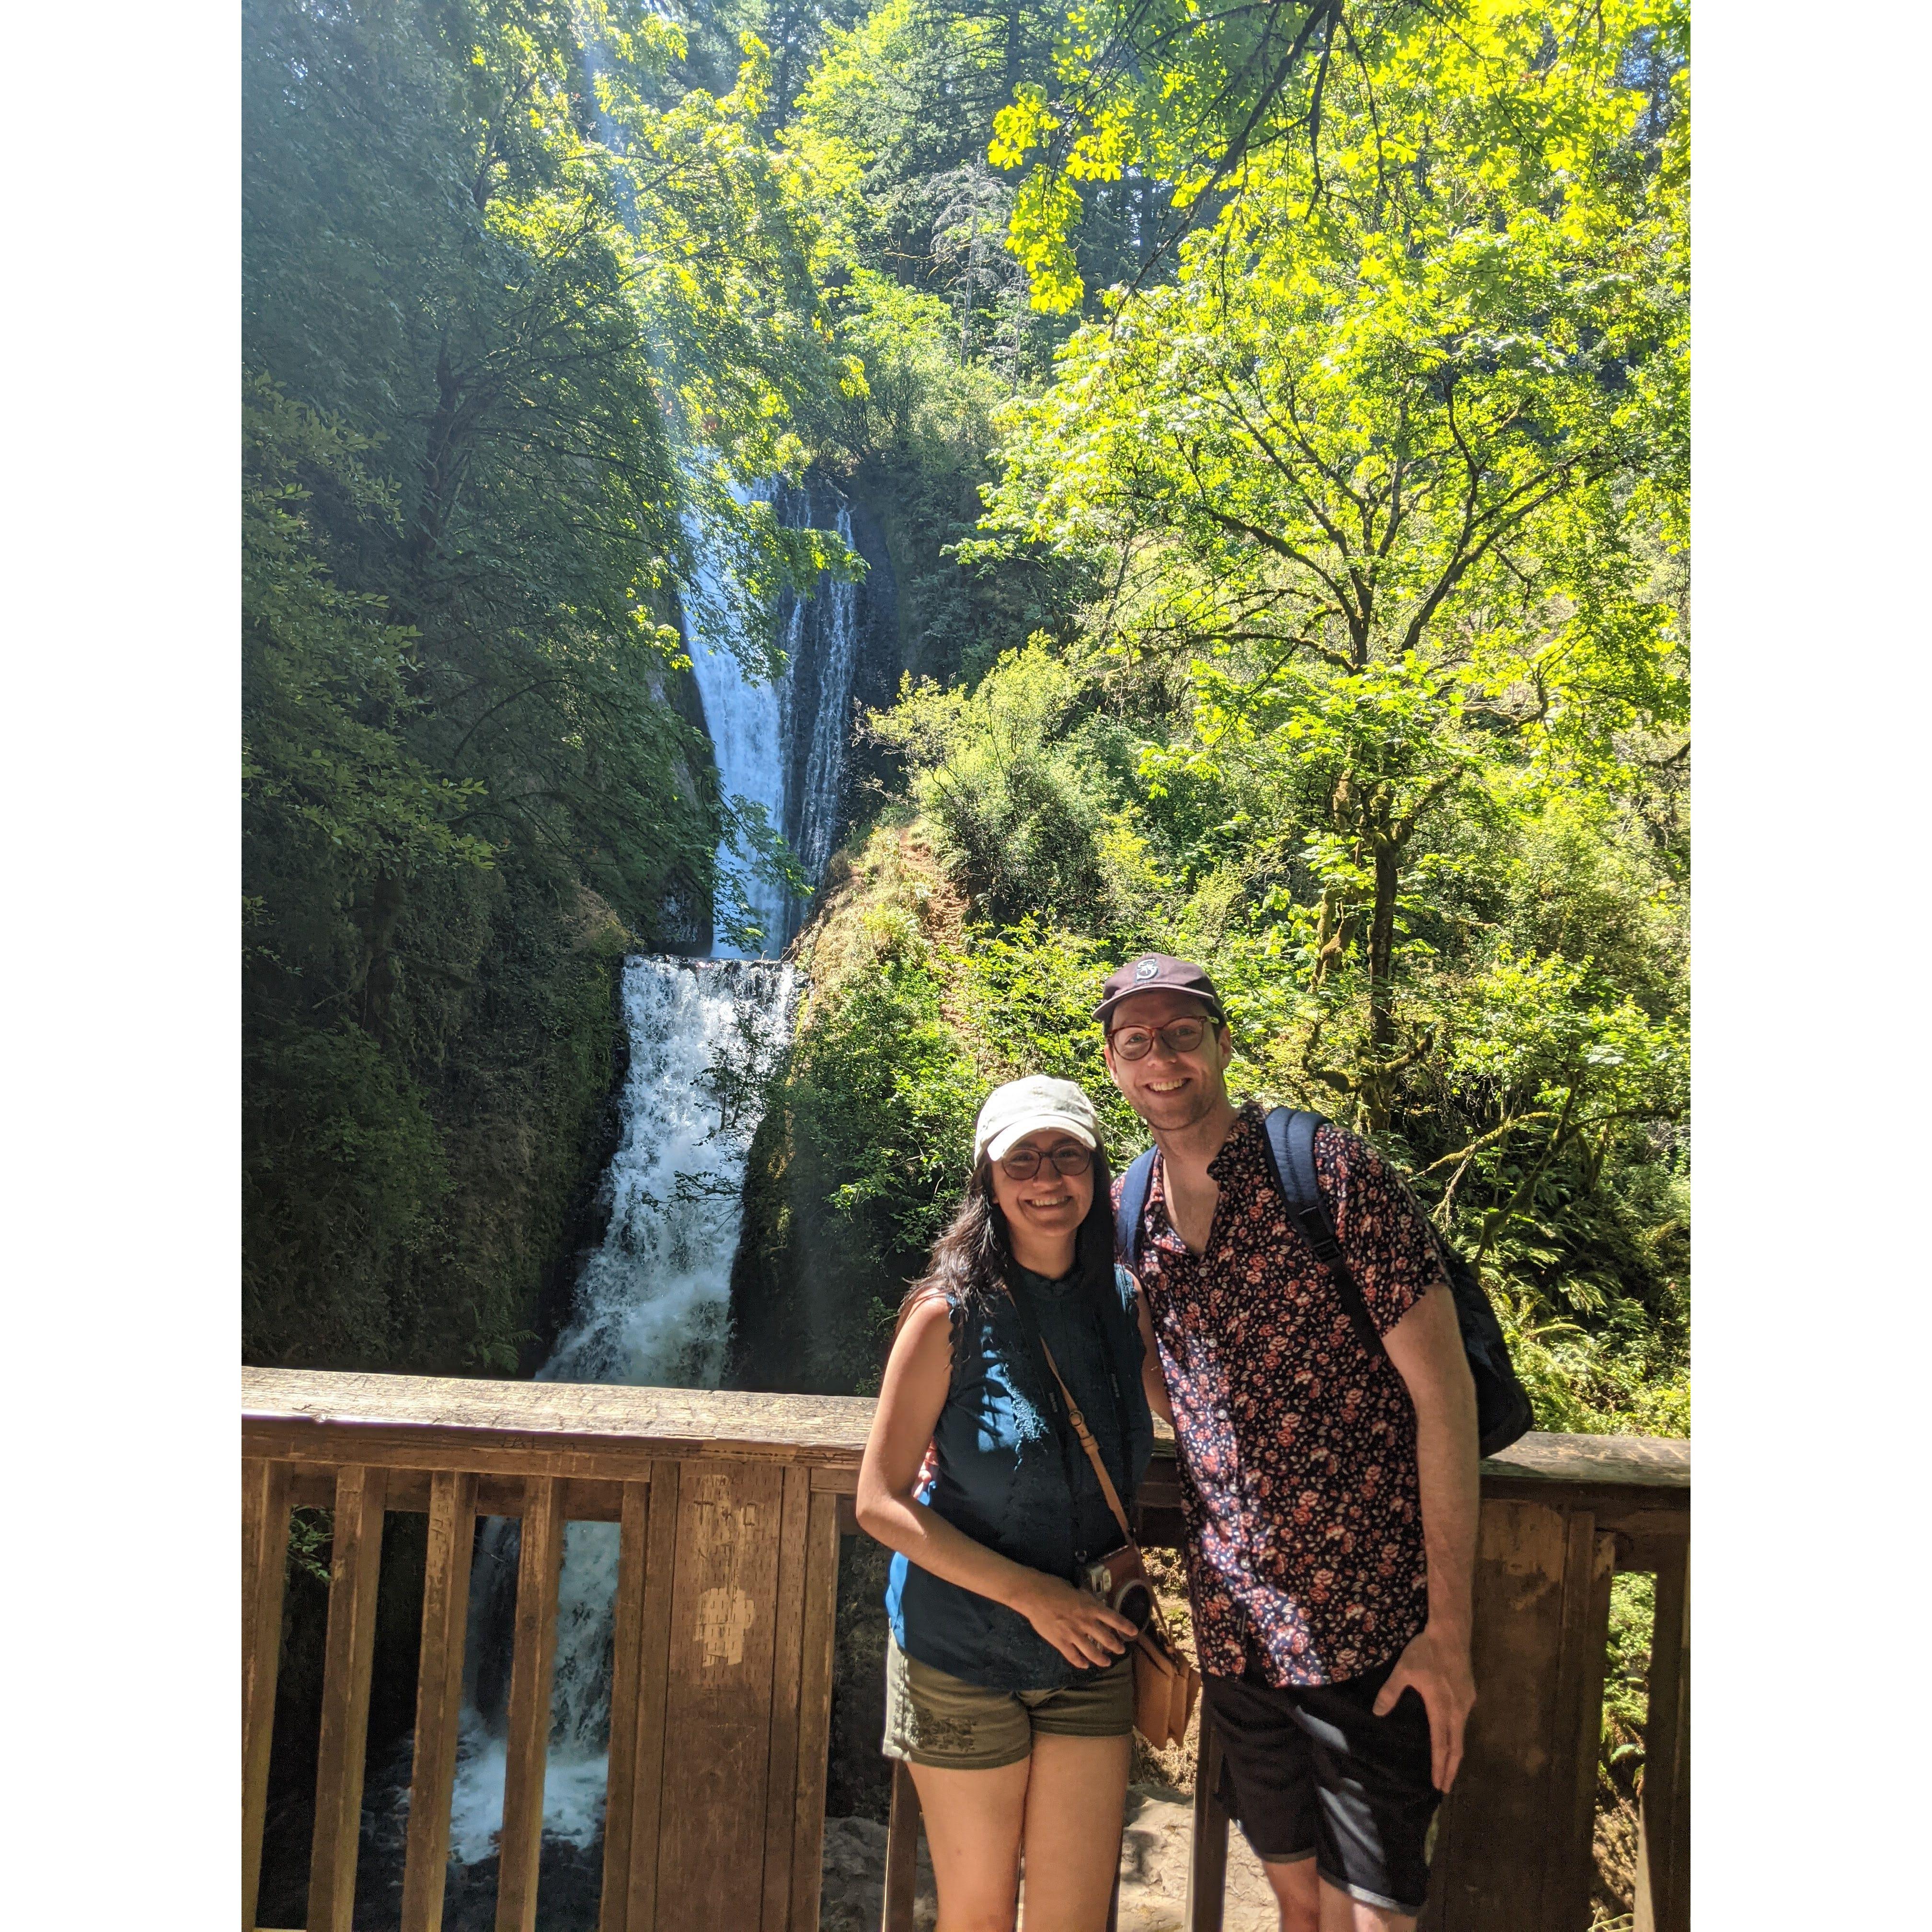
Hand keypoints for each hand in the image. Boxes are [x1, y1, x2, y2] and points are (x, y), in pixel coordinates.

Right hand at [1010, 1572, 1140, 1669]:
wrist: (1033, 1595)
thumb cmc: (1053, 1586)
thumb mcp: (1074, 1589)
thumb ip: (1084, 1600)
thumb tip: (1089, 1604)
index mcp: (1090, 1607)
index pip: (1114, 1619)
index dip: (1125, 1626)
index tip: (1133, 1632)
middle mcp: (1085, 1622)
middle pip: (1106, 1638)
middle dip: (1116, 1646)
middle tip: (1121, 1650)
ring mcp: (1073, 1634)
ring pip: (1092, 1652)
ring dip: (1101, 1659)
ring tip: (1107, 1662)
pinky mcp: (1060, 1642)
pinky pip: (1073, 1656)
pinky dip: (1080, 1662)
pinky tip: (1084, 1665)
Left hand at [1374, 1622, 1475, 1790]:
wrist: (1452, 1632)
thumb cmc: (1425, 1651)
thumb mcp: (1403, 1670)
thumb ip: (1390, 1692)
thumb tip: (1377, 1713)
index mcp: (1442, 1708)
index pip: (1441, 1745)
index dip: (1439, 1766)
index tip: (1438, 1785)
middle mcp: (1458, 1710)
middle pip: (1456, 1746)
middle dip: (1451, 1768)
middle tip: (1445, 1787)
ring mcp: (1467, 1701)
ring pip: (1461, 1734)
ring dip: (1455, 1753)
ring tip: (1449, 1767)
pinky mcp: (1470, 1693)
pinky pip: (1463, 1721)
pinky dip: (1458, 1736)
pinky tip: (1452, 1737)